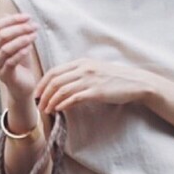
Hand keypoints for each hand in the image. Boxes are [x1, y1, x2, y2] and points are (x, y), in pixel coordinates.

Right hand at [0, 13, 40, 101]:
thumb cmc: (21, 64)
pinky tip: (30, 48)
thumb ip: (15, 32)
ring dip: (22, 39)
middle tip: (34, 26)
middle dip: (19, 28)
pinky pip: (11, 61)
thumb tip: (12, 13)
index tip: (28, 16)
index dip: (12, 19)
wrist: (23, 88)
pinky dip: (21, 53)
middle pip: (1, 35)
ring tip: (35, 35)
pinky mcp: (4, 75)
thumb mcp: (18, 45)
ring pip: (6, 48)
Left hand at [35, 56, 156, 113]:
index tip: (37, 93)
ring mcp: (90, 79)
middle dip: (43, 94)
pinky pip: (74, 98)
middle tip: (38, 104)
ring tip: (47, 110)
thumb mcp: (96, 71)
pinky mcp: (96, 91)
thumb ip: (80, 75)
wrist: (137, 82)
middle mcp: (84, 68)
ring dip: (51, 101)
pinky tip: (59, 110)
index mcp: (82, 62)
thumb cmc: (116, 79)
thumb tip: (65, 86)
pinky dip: (63, 104)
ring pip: (62, 89)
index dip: (42, 83)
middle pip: (55, 80)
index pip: (55, 71)